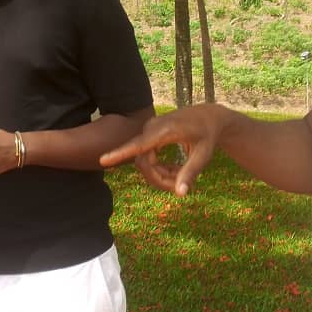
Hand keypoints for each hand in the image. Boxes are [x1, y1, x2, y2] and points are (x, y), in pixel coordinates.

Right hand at [99, 105, 227, 195]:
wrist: (208, 116)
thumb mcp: (204, 155)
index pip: (139, 145)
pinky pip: (146, 156)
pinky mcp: (148, 134)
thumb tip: (182, 195)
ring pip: (144, 161)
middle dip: (159, 179)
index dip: (120, 154)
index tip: (103, 161)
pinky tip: (175, 170)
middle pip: (143, 161)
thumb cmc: (208, 135)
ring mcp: (148, 130)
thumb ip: (190, 173)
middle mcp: (152, 128)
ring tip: (182, 177)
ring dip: (160, 174)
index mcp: (165, 130)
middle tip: (182, 187)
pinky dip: (159, 168)